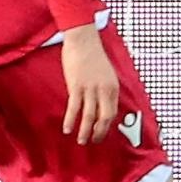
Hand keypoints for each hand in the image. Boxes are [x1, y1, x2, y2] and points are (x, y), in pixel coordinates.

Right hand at [59, 27, 118, 143]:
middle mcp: (104, 89)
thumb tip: (101, 104)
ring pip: (89, 116)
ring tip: (81, 141)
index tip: (101, 132)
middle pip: (104, 118)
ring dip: (85, 131)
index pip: (112, 112)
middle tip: (93, 141)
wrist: (83, 40)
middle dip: (99, 132)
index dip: (106, 125)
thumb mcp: (106, 73)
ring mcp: (90, 88)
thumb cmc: (92, 54)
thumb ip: (105, 89)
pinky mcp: (76, 86)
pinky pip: (74, 108)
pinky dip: (71, 120)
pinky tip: (67, 129)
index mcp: (113, 87)